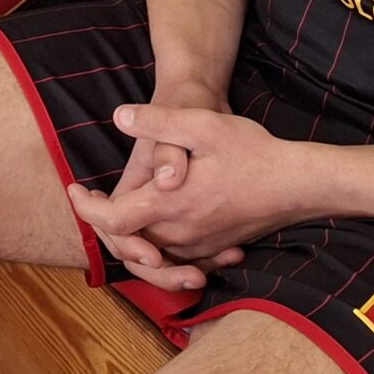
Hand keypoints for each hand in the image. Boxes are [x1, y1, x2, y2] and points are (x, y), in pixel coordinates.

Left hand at [68, 104, 320, 274]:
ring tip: (117, 210)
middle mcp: (180, 233)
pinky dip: (160, 248)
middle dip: (103, 224)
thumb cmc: (252, 153)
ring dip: (129, 238)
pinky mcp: (215, 249)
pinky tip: (158, 225)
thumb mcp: (203, 126)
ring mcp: (199, 246)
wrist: (299, 185)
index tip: (75, 188)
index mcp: (169, 205)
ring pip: (151, 256)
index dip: (85, 208)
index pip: (111, 220)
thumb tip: (121, 115)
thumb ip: (159, 122)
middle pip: (126, 245)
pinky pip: (177, 258)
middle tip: (91, 197)